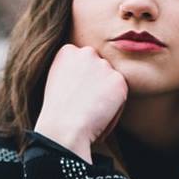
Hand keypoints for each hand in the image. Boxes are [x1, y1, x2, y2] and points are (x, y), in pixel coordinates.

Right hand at [34, 43, 130, 158]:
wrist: (64, 128)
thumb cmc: (57, 113)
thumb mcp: (57, 81)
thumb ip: (73, 70)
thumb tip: (88, 74)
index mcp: (68, 50)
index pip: (84, 61)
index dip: (81, 80)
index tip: (74, 94)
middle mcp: (87, 52)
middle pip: (100, 67)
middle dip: (97, 83)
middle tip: (84, 103)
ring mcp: (104, 65)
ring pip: (111, 80)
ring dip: (106, 94)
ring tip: (90, 111)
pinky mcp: (119, 80)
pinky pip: (121, 94)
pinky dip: (115, 106)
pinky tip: (100, 115)